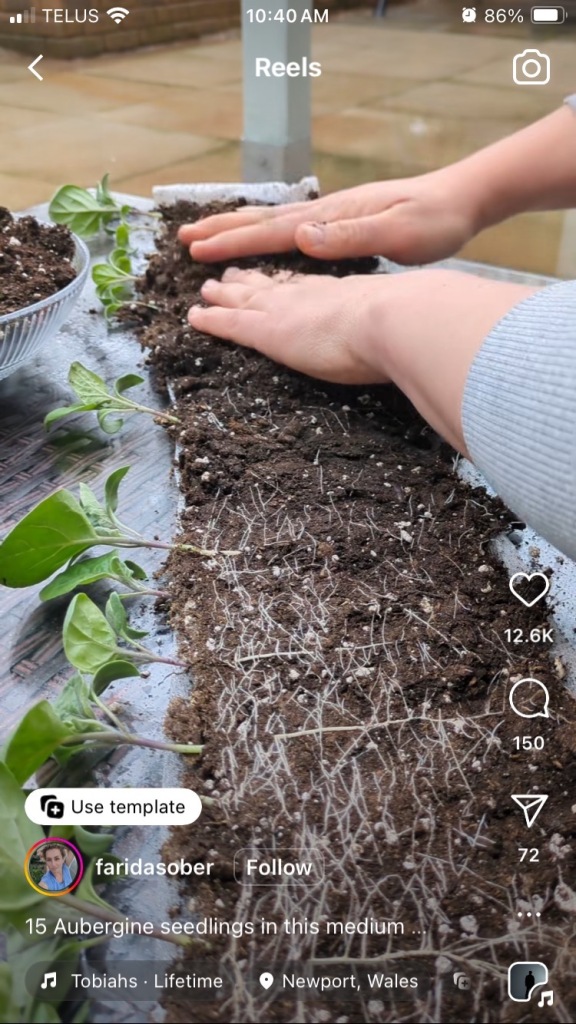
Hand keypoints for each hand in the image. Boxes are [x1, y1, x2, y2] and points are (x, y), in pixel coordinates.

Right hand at [178, 167, 480, 264]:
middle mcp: (326, 213)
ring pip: (274, 222)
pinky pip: (292, 229)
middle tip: (183, 238)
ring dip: (238, 229)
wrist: (462, 199)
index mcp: (332, 217)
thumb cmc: (435, 222)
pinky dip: (266, 232)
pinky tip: (264, 238)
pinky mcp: (344, 223)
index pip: (272, 231)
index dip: (232, 241)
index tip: (197, 250)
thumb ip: (350, 235)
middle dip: (222, 230)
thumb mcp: (397, 234)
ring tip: (208, 234)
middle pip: (263, 220)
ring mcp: (334, 216)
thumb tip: (302, 234)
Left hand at [189, 268, 536, 453]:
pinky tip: (194, 317)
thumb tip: (419, 337)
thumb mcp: (404, 320)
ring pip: (245, 299)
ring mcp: (288, 310)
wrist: (399, 320)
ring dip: (224, 295)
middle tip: (229, 276)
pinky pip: (231, 323)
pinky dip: (211, 319)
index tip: (278, 277)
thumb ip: (398, 326)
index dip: (288, 282)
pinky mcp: (271, 331)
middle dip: (249, 280)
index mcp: (343, 293)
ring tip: (206, 290)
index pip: (308, 285)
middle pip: (272, 284)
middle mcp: (311, 295)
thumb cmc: (413, 324)